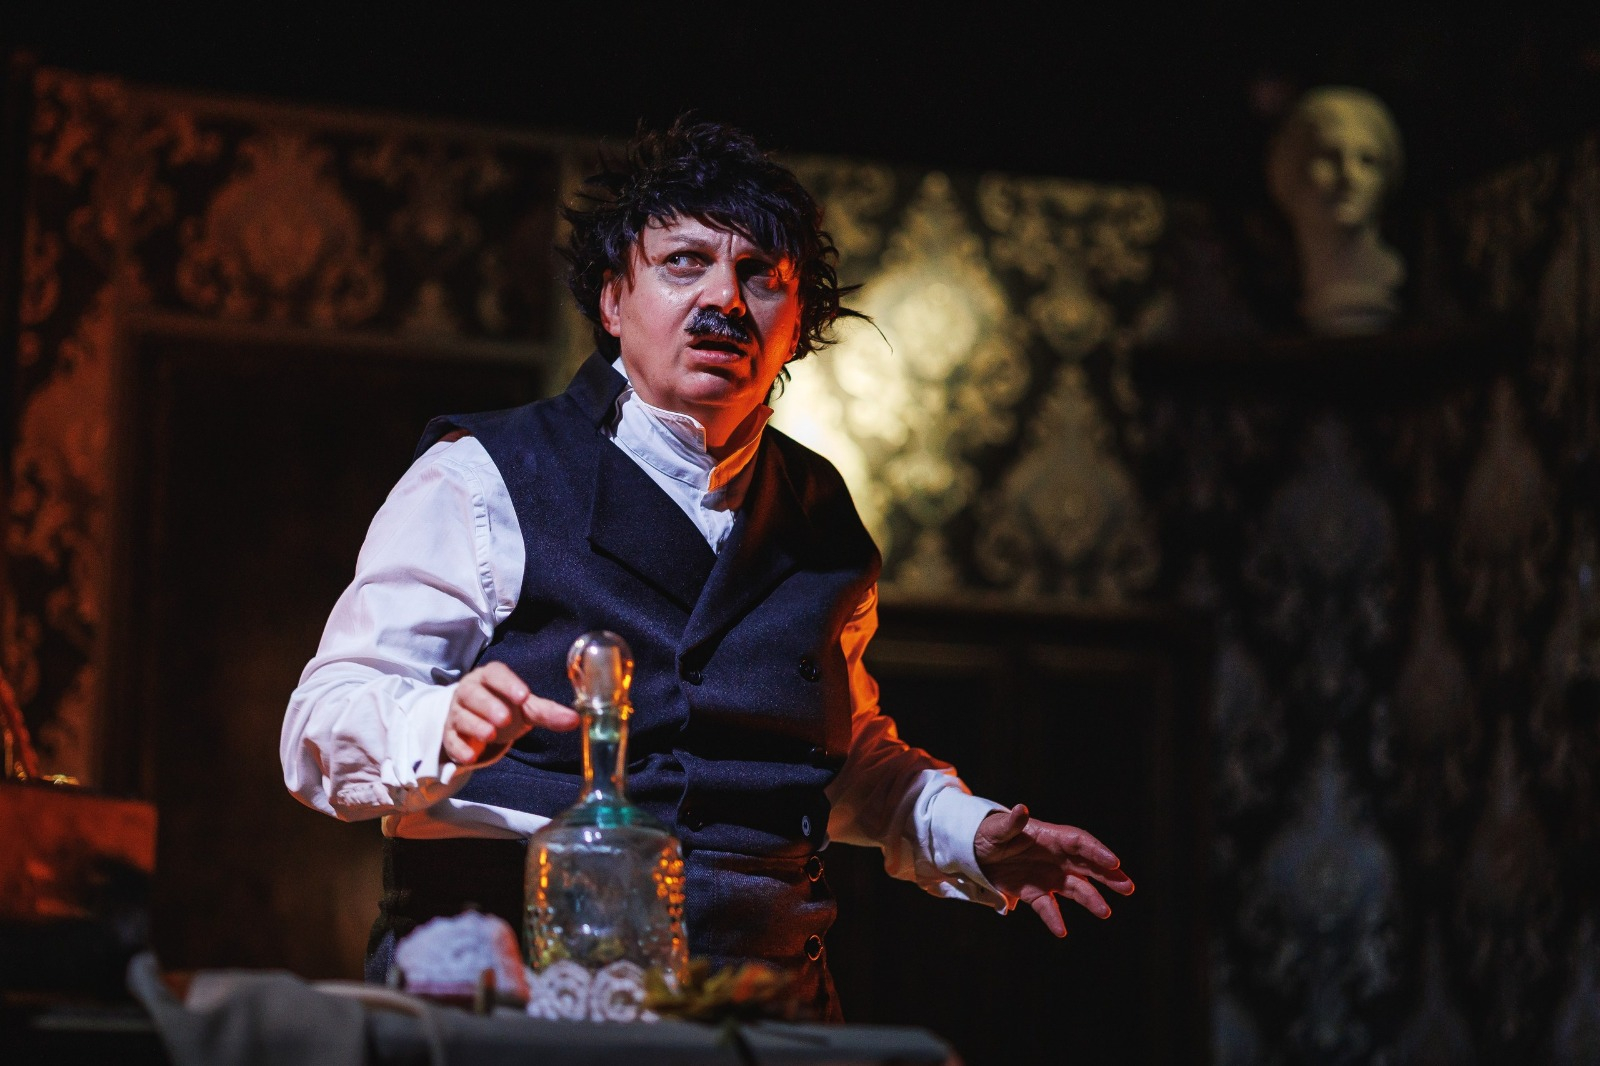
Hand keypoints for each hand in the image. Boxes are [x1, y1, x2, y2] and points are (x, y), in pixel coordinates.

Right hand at [441, 662, 578, 766]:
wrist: (478, 725)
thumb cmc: (504, 707)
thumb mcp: (526, 709)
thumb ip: (548, 712)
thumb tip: (575, 720)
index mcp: (490, 678)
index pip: (496, 674)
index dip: (508, 684)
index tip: (523, 696)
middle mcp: (470, 691)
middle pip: (473, 694)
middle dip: (488, 705)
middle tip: (504, 719)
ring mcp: (457, 712)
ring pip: (461, 715)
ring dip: (475, 725)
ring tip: (490, 734)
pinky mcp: (449, 734)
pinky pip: (451, 739)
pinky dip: (459, 748)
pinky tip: (470, 756)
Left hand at [974, 804, 1134, 936]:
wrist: (974, 850)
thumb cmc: (988, 832)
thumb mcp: (997, 828)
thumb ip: (1011, 823)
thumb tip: (1022, 809)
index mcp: (1050, 837)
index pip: (1080, 843)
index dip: (1097, 851)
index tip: (1114, 862)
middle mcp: (1056, 857)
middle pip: (1088, 866)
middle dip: (1108, 876)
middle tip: (1127, 887)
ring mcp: (1048, 876)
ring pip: (1076, 888)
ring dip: (1091, 899)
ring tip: (1106, 912)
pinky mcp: (1035, 893)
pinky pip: (1049, 907)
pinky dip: (1054, 919)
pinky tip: (1061, 931)